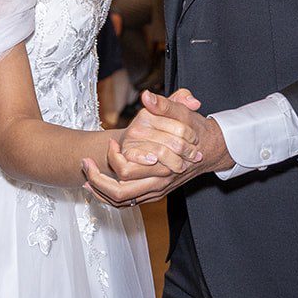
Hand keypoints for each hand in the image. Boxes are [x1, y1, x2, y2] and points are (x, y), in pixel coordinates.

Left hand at [83, 90, 230, 206]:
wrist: (213, 151)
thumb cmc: (197, 131)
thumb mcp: (184, 114)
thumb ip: (166, 105)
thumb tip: (147, 96)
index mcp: (163, 166)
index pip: (127, 171)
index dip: (113, 158)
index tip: (109, 141)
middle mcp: (159, 183)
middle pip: (120, 194)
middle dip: (97, 181)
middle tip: (84, 163)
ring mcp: (156, 190)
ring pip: (122, 201)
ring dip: (100, 191)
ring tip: (85, 177)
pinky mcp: (154, 193)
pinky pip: (127, 202)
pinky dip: (109, 196)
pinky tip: (96, 185)